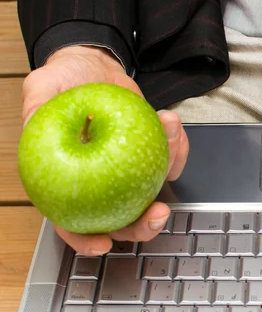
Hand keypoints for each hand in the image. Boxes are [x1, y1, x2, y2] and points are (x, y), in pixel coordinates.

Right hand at [22, 46, 188, 254]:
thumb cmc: (64, 82)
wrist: (93, 66)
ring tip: (169, 131)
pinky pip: (169, 159)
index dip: (85, 240)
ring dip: (167, 168)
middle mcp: (101, 181)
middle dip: (143, 223)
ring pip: (152, 188)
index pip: (71, 221)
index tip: (103, 245)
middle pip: (122, 218)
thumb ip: (37, 107)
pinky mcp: (148, 151)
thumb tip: (33, 122)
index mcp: (68, 179)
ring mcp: (128, 168)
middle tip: (158, 212)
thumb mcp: (42, 87)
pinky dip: (176, 147)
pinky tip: (172, 126)